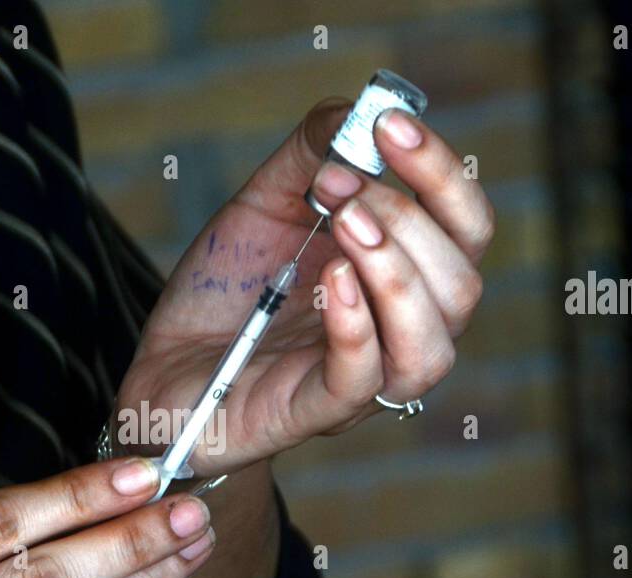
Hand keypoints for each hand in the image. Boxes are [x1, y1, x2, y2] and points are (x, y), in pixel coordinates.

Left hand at [115, 99, 494, 473]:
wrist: (166, 366)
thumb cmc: (228, 292)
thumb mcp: (264, 205)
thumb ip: (310, 155)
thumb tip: (356, 113)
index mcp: (404, 279)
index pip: (465, 231)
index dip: (443, 176)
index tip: (389, 125)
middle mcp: (397, 334)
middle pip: (461, 287)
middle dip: (410, 221)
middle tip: (342, 184)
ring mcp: (361, 381)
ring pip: (429, 347)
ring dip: (396, 274)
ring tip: (345, 224)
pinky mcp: (312, 410)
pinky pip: (360, 380)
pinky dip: (357, 327)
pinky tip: (332, 279)